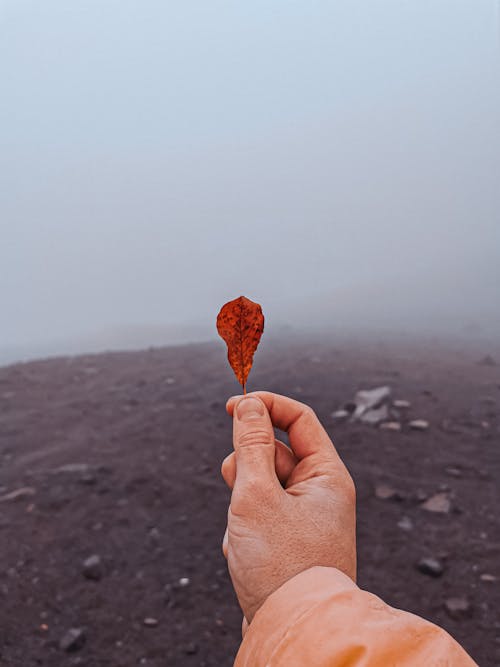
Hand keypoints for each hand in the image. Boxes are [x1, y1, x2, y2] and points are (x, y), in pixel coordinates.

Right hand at [221, 391, 355, 623]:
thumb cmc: (280, 563)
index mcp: (327, 475)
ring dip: (242, 501)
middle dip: (247, 465)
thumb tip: (248, 404)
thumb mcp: (257, 495)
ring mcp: (303, 517)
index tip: (231, 406)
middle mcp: (320, 493)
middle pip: (275, 452)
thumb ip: (250, 445)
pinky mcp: (287, 540)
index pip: (298, 418)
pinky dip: (243, 526)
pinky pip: (257, 514)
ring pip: (260, 485)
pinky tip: (246, 555)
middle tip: (237, 485)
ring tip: (244, 532)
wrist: (291, 632)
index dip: (265, 406)